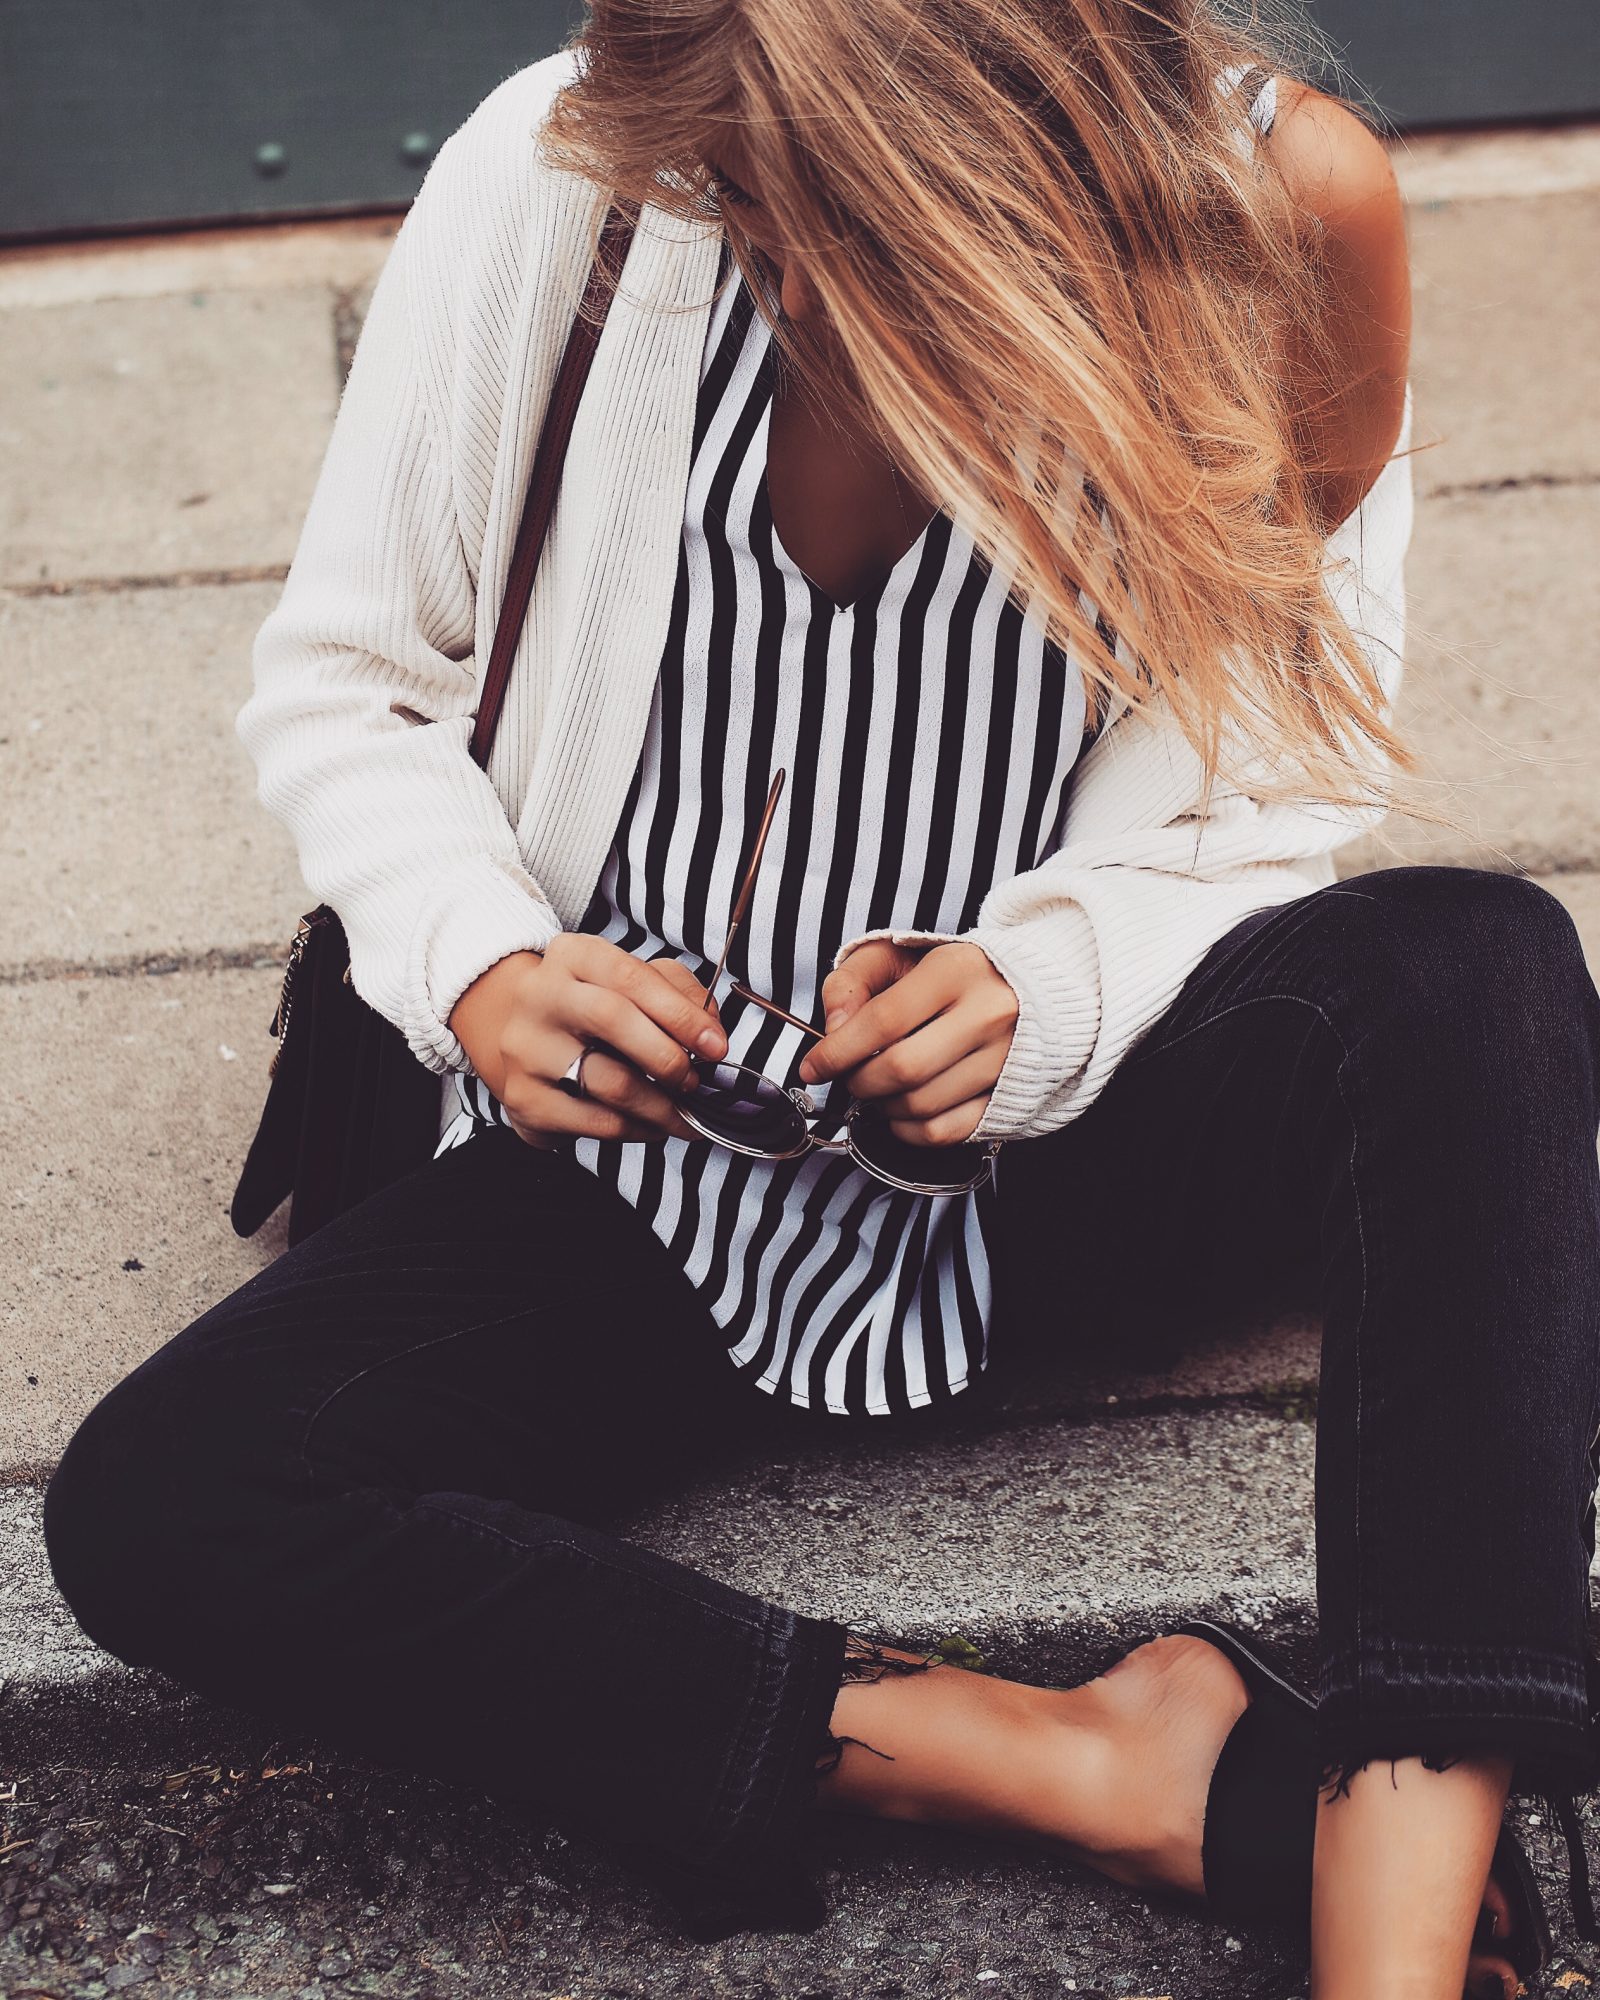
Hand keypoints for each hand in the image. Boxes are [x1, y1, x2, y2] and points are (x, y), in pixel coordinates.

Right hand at [448, 938, 727, 1149]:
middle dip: (668, 1057)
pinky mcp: (525, 1098)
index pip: (631, 977)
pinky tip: (652, 1126)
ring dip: (662, 1106)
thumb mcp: (630, 980)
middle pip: (612, 1019)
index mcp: (573, 956)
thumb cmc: (592, 1007)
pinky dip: (638, 1130)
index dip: (681, 1014)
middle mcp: (541, 996)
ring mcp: (527, 1049)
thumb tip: (711, 1031)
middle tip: (695, 1082)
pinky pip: (598, 1122)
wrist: (520, 1035)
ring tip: (684, 1115)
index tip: (716, 1046)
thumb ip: (677, 991)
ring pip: (611, 1082)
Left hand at [797, 939, 1017, 1145]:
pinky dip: (911, 1131)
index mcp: (957, 972)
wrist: (1027, 986)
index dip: (838, 1051)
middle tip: (850, 1075)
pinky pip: (947, 1132)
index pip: (884, 1020)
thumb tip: (834, 1028)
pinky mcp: (1008, 1094)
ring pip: (922, 1105)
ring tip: (880, 1087)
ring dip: (884, 1106)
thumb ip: (852, 981)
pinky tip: (902, 1110)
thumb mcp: (897, 954)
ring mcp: (1004, 1059)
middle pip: (903, 1069)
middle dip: (859, 1081)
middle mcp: (988, 1015)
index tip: (814, 1065)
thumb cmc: (953, 973)